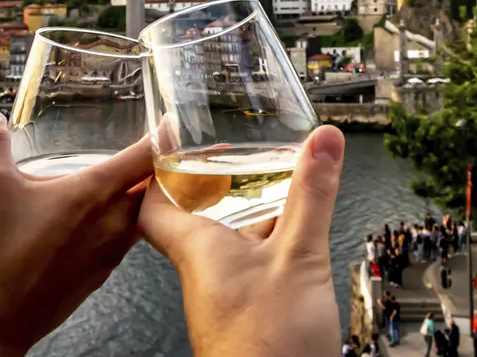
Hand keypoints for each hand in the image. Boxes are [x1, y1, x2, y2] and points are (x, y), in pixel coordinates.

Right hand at [0, 111, 152, 356]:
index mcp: (92, 194)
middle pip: (151, 189)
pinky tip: (101, 220)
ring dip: (140, 198)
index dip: (161, 137)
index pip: (143, 158)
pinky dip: (123, 224)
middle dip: (157, 168)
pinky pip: (123, 241)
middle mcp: (111, 223)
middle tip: (158, 150)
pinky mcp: (99, 275)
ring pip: (140, 217)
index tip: (170, 123)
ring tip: (133, 181)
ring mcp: (108, 253)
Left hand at [139, 126, 344, 356]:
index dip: (159, 172)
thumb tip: (323, 140)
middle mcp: (203, 271)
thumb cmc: (268, 343)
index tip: (174, 143)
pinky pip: (248, 269)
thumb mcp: (298, 255)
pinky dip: (266, 246)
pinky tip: (293, 242)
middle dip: (213, 187)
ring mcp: (224, 297)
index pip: (153, 204)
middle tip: (231, 158)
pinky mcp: (246, 316)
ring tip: (274, 187)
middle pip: (193, 219)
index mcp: (197, 249)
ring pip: (227, 244)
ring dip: (248, 216)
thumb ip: (311, 196)